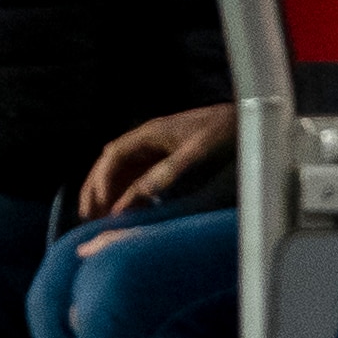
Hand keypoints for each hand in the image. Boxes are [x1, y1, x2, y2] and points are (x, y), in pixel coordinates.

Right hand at [79, 104, 235, 221]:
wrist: (250, 120)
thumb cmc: (225, 132)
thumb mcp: (196, 154)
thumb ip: (164, 174)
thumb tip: (132, 198)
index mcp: (151, 132)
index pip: (113, 156)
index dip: (102, 181)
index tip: (99, 208)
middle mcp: (151, 138)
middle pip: (112, 162)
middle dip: (97, 187)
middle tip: (87, 216)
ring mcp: (160, 147)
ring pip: (124, 170)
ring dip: (110, 191)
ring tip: (100, 217)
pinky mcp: (171, 157)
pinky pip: (141, 174)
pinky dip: (129, 192)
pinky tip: (129, 210)